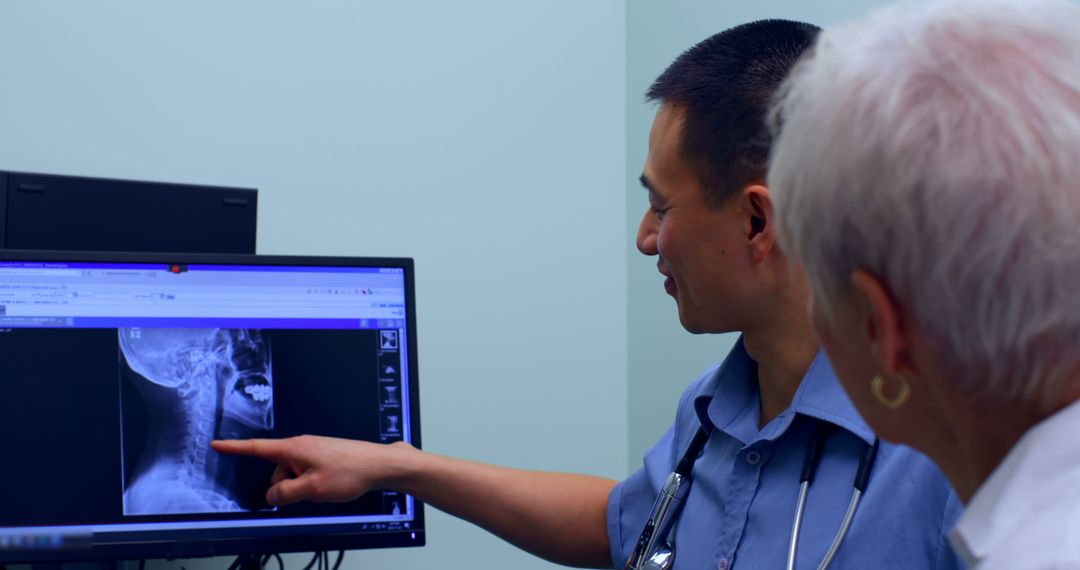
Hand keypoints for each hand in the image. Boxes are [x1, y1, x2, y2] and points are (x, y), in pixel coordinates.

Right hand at [211, 435, 410, 505]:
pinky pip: (306, 474)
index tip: (216, 444)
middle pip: (276, 471)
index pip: (256, 448)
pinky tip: (329, 486)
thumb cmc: (350, 472)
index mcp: (293, 448)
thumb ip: (286, 493)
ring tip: (324, 487)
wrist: (379, 465)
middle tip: (308, 491)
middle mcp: (301, 446)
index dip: (234, 447)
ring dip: (301, 486)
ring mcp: (313, 451)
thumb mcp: (312, 489)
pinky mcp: (323, 457)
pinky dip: (311, 484)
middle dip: (284, 486)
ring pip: (292, 475)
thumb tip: (272, 495)